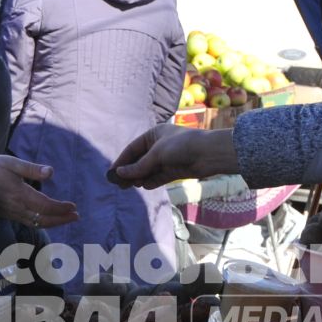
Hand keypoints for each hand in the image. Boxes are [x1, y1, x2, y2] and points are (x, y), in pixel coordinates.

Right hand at [0, 155, 78, 227]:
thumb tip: (51, 172)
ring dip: (53, 222)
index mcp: (19, 194)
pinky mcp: (8, 215)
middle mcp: (16, 207)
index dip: (61, 208)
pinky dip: (41, 222)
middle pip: (43, 219)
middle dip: (61, 219)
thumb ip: (31, 169)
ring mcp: (11, 213)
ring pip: (36, 223)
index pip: (46, 206)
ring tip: (67, 218)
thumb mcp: (11, 162)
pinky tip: (48, 218)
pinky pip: (28, 222)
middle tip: (76, 216)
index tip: (73, 206)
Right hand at [108, 125, 239, 189]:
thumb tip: (120, 173)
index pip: (133, 148)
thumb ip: (138, 166)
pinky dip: (151, 181)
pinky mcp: (174, 170)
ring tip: (130, 186)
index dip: (122, 160)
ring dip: (139, 177)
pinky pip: (158, 177)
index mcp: (154, 134)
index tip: (113, 172)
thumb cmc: (182, 146)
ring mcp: (167, 159)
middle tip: (119, 184)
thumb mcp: (156, 154)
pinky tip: (144, 186)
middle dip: (130, 171)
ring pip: (148, 170)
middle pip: (139, 160)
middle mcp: (159, 146)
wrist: (209, 154)